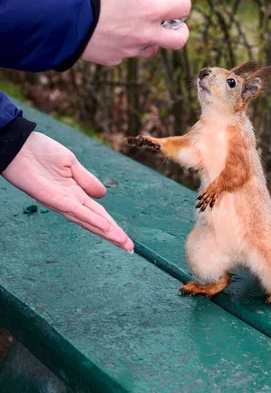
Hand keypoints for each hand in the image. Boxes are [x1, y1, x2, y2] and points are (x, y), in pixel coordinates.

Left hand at [2, 132, 133, 251]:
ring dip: (106, 232)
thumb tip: (103, 195)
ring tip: (122, 242)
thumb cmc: (41, 151)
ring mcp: (61, 202)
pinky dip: (91, 219)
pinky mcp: (53, 198)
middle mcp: (68, 202)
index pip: (97, 212)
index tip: (125, 237)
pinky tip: (104, 227)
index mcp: (74, 192)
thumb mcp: (71, 163)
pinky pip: (76, 211)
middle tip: (130, 248)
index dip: (111, 224)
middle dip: (113, 235)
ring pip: (88, 220)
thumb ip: (87, 180)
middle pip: (95, 221)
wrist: (19, 145)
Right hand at [82, 0, 191, 64]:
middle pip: (179, 41)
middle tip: (171, 21)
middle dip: (180, 31)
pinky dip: (127, 44)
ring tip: (140, 25)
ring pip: (153, 49)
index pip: (184, 9)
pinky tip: (114, 32)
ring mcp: (131, 50)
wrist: (65, 18)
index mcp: (150, 12)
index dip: (183, 1)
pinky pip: (128, 53)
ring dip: (152, 38)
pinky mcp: (115, 59)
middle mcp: (145, 35)